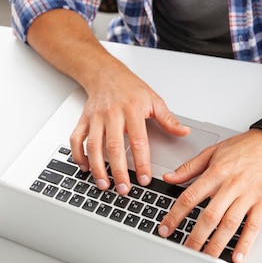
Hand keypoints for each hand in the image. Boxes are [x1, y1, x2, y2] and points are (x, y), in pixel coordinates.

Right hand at [69, 59, 189, 194]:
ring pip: (94, 146)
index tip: (145, 179)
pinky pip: (76, 139)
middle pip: (114, 147)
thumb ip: (168, 119)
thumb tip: (184, 132)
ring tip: (104, 184)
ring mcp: (96, 118)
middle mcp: (113, 115)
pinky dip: (78, 155)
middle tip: (124, 189)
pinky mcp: (84, 119)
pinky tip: (85, 168)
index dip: (141, 162)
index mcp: (133, 110)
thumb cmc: (130, 87)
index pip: (138, 141)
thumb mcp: (154, 100)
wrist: (105, 73)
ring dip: (97, 167)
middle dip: (118, 171)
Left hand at [157, 128, 261, 262]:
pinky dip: (245, 243)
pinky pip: (253, 225)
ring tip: (206, 257)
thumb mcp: (213, 151)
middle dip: (196, 236)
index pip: (190, 197)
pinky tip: (237, 256)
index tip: (166, 228)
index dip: (176, 215)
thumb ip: (189, 167)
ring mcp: (248, 195)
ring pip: (230, 223)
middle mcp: (231, 185)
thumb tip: (169, 177)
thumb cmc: (244, 147)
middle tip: (186, 250)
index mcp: (216, 172)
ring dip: (217, 244)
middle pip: (210, 215)